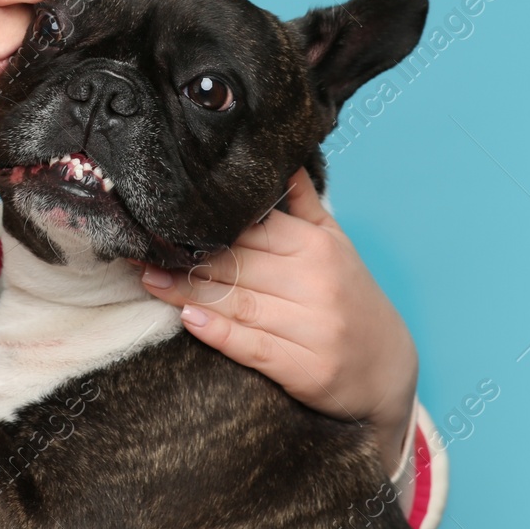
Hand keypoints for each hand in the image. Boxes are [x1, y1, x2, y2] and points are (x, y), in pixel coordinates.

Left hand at [126, 167, 418, 464]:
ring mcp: (314, 327)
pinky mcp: (307, 369)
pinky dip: (219, 333)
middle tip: (139, 249)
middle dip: (184, 258)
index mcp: (316, 247)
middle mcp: (316, 282)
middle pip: (236, 264)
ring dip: (187, 291)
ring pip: (238, 303)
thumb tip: (280, 157)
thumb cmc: (352, 299)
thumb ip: (302, 203)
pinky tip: (188, 319)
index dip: (202, 226)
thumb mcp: (335, 244)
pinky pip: (253, 347)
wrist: (389, 371)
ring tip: (149, 279)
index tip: (162, 219)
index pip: (249, 229)